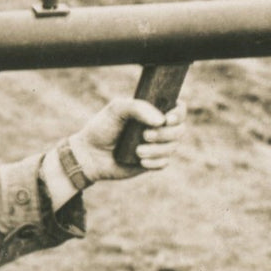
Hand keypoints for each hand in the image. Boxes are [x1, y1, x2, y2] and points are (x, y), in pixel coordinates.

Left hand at [69, 97, 188, 183]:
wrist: (90, 154)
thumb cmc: (102, 128)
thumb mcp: (116, 109)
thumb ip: (138, 107)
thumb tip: (161, 120)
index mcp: (153, 111)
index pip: (178, 109)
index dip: (179, 114)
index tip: (167, 119)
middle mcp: (158, 128)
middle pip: (180, 130)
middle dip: (165, 134)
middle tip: (145, 135)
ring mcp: (157, 146)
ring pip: (173, 147)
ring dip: (157, 150)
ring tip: (137, 151)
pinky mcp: (152, 162)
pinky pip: (164, 163)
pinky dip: (154, 162)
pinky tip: (140, 162)